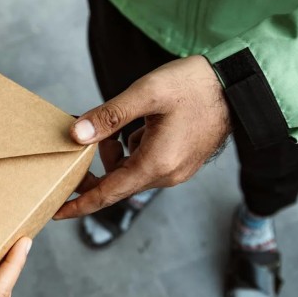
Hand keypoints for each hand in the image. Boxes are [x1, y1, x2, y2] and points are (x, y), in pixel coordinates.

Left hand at [55, 55, 231, 218]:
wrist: (240, 85)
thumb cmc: (194, 85)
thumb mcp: (146, 94)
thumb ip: (109, 116)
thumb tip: (76, 135)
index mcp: (155, 163)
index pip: (108, 193)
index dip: (80, 204)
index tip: (56, 211)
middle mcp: (167, 174)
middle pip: (117, 184)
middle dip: (94, 169)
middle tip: (78, 147)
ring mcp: (177, 170)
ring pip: (130, 172)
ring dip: (114, 155)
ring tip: (113, 128)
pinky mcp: (182, 161)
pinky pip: (146, 164)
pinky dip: (131, 150)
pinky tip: (135, 127)